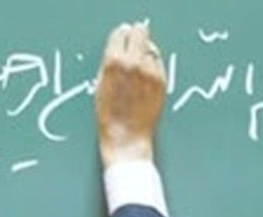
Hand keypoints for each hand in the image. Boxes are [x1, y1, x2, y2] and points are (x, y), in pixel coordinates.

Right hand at [95, 21, 166, 168]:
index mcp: (114, 62)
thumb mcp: (100, 85)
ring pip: (151, 47)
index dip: (120, 38)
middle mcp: (134, 62)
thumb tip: (120, 46)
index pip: (121, 32)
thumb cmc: (109, 116)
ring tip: (137, 72)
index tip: (120, 43)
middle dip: (135, 38)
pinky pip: (158, 63)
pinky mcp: (162, 80)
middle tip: (132, 50)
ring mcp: (151, 71)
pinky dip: (153, 67)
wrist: (126, 138)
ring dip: (145, 54)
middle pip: (140, 31)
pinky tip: (144, 82)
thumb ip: (110, 62)